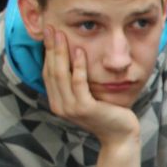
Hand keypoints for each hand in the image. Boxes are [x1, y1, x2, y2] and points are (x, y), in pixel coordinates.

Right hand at [42, 27, 139, 145]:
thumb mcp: (87, 98)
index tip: (48, 35)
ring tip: (61, 35)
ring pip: (61, 75)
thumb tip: (71, 61)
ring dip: (60, 53)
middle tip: (50, 28)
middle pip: (51, 72)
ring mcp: (71, 108)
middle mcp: (60, 106)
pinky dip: (78, 66)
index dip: (46, 53)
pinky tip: (80, 51)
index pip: (47, 74)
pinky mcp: (85, 108)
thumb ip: (76, 85)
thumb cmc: (107, 115)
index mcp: (58, 103)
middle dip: (50, 48)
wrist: (120, 137)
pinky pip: (79, 82)